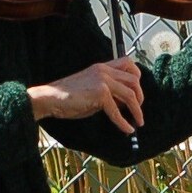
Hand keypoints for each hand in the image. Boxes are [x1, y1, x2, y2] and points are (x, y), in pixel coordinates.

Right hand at [27, 57, 144, 133]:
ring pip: (130, 94)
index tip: (137, 92)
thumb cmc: (69, 97)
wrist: (51, 98)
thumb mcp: (93, 90)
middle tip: (138, 110)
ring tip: (138, 121)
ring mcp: (103, 80)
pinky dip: (123, 122)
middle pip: (134, 79)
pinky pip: (117, 110)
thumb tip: (124, 103)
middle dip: (140, 96)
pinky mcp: (100, 93)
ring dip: (137, 110)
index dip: (136, 77)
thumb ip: (109, 92)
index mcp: (102, 67)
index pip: (128, 63)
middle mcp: (104, 70)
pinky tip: (127, 129)